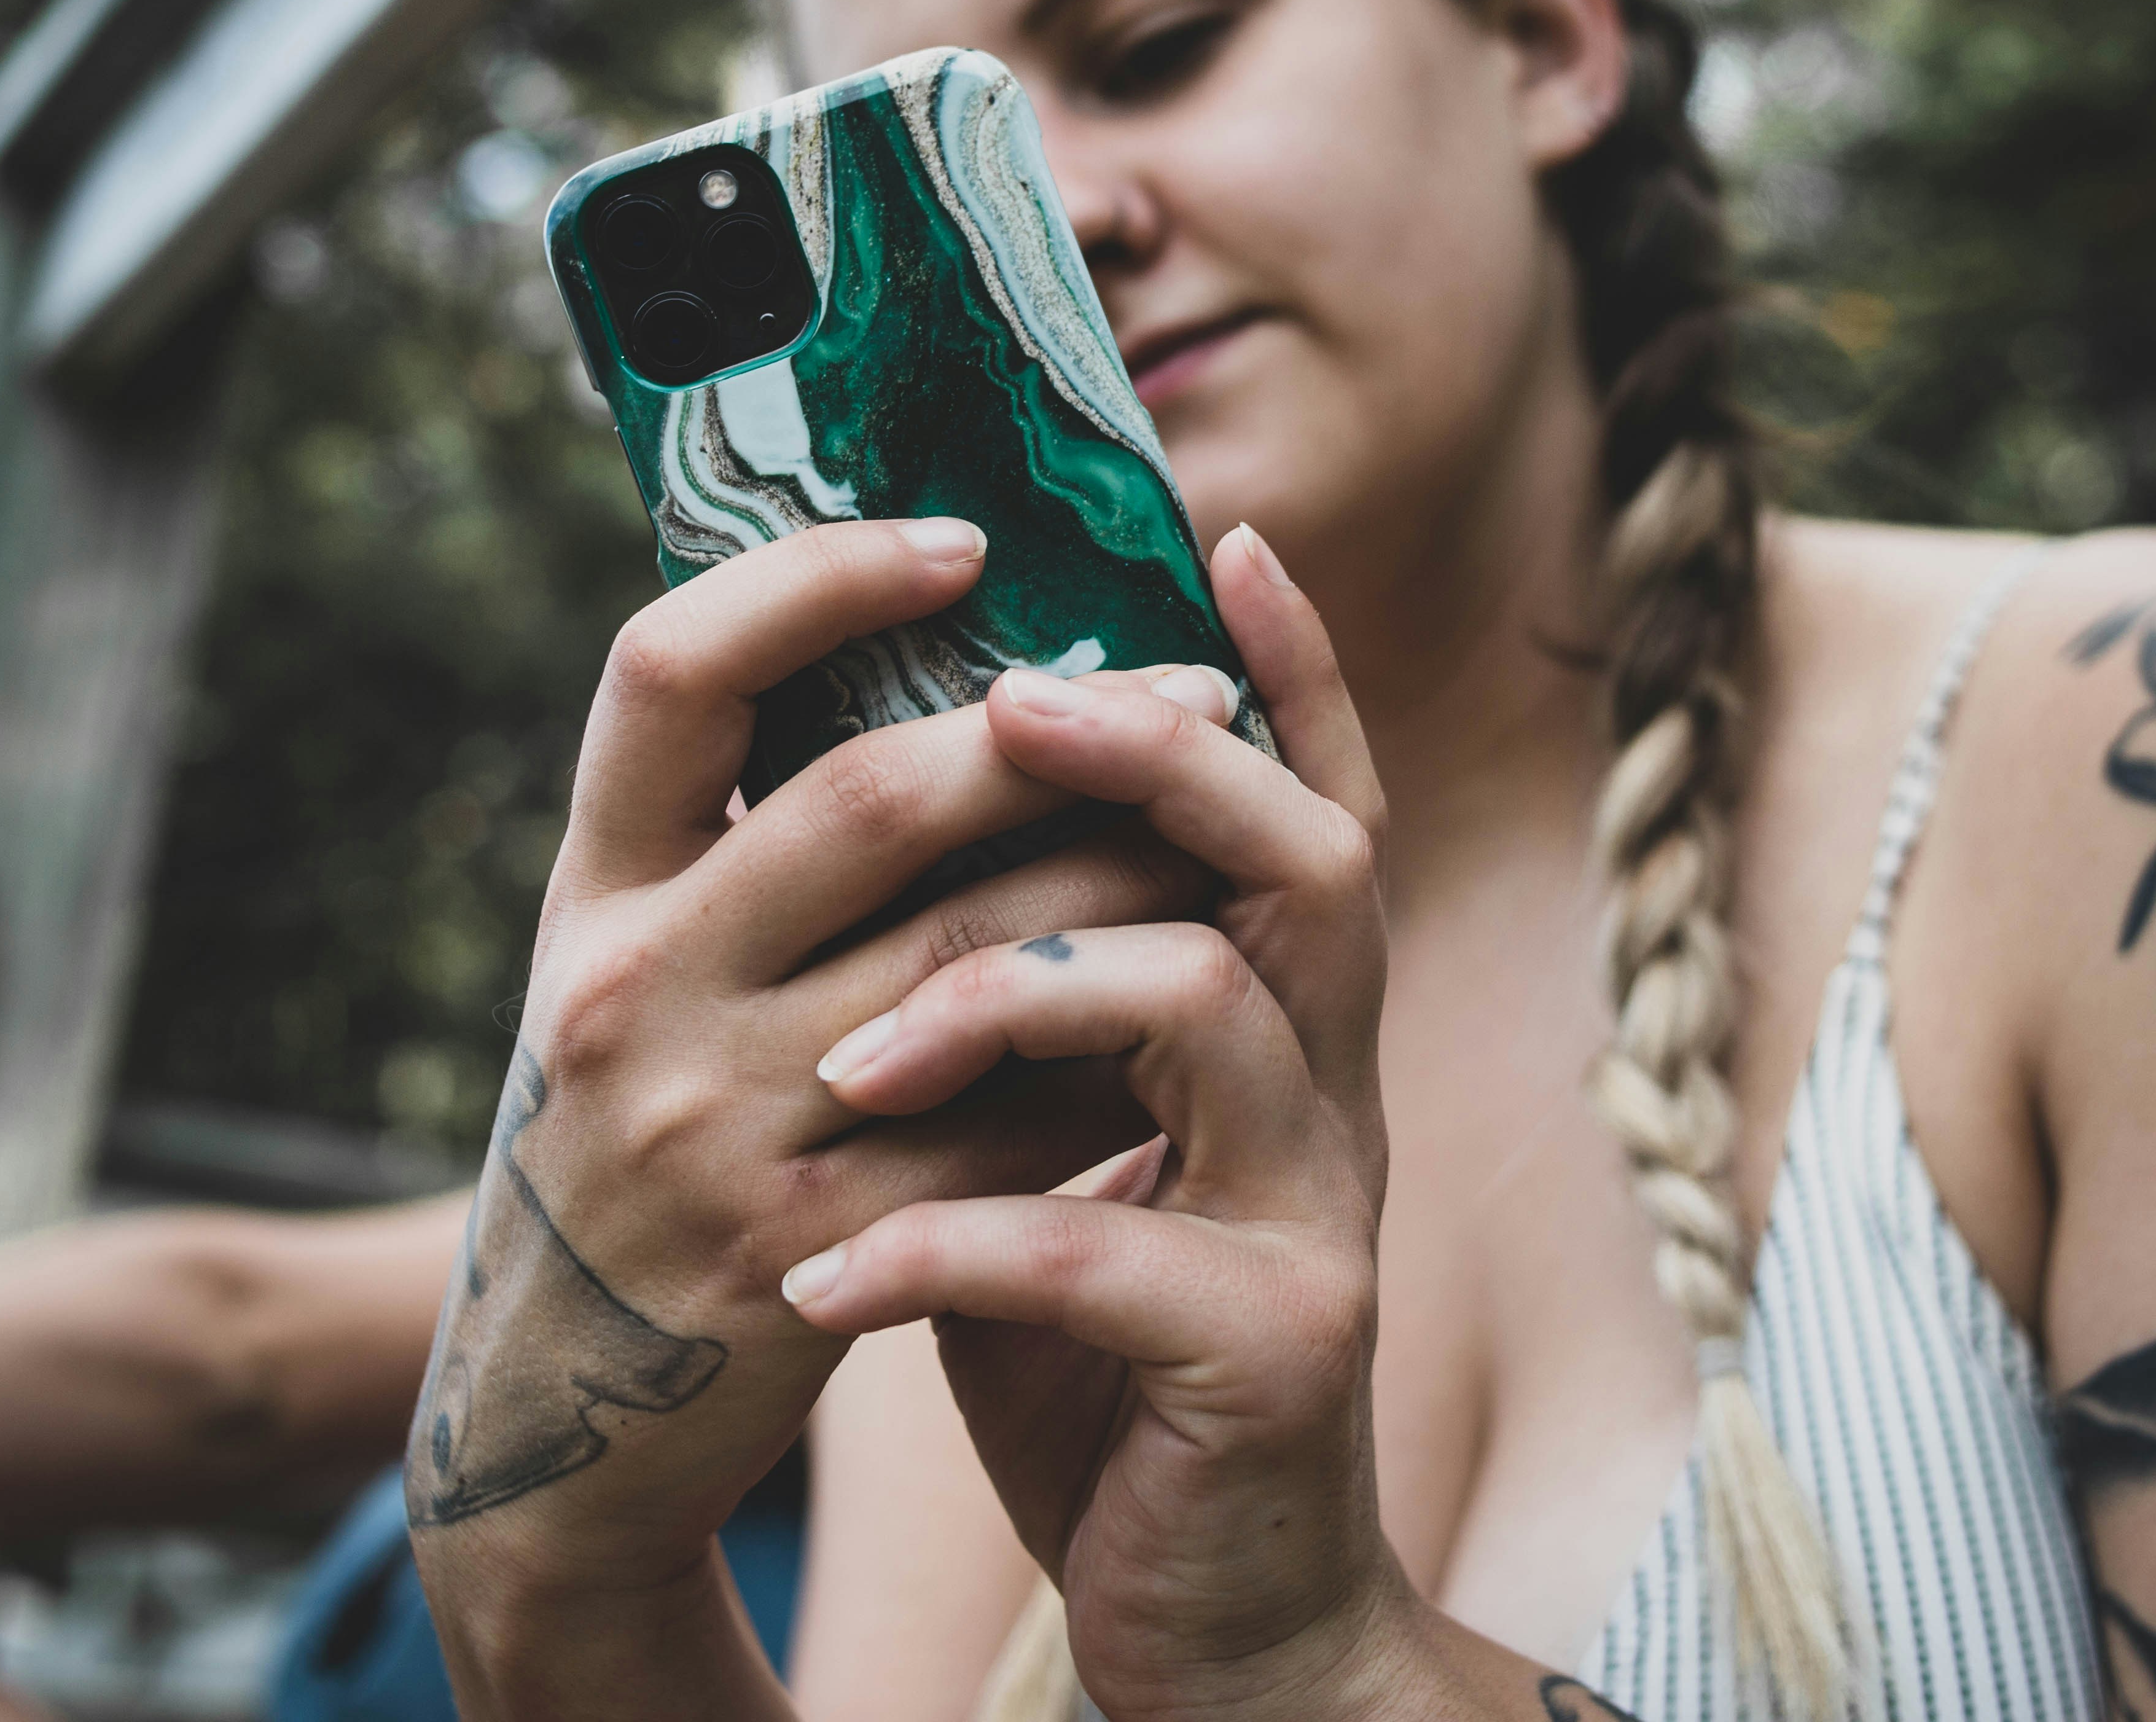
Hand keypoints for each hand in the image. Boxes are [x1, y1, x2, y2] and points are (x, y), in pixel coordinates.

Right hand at [405, 518, 1228, 1685]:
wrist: (555, 1416)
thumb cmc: (633, 1134)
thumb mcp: (634, 971)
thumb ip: (735, 842)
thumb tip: (942, 664)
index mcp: (588, 892)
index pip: (668, 671)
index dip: (814, 578)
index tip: (964, 540)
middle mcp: (631, 991)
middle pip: (866, 799)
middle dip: (1053, 730)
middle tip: (1190, 678)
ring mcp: (711, 1127)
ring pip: (978, 956)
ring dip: (1129, 877)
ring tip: (1232, 820)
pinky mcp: (806, 1251)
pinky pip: (1011, 1122)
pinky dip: (1118, 1051)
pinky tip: (1202, 997)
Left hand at [785, 524, 1434, 1721]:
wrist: (1219, 1617)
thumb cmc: (1104, 1356)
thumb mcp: (1073, 1159)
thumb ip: (1033, 1022)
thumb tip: (893, 847)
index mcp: (1288, 1037)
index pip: (1321, 809)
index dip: (1296, 674)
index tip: (1225, 541)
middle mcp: (1336, 1096)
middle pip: (1303, 858)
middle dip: (1156, 756)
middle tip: (1011, 698)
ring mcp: (1321, 1219)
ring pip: (1204, 1009)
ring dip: (1005, 998)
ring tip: (853, 1061)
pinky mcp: (1273, 1354)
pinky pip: (1095, 1250)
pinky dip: (935, 1251)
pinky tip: (820, 1291)